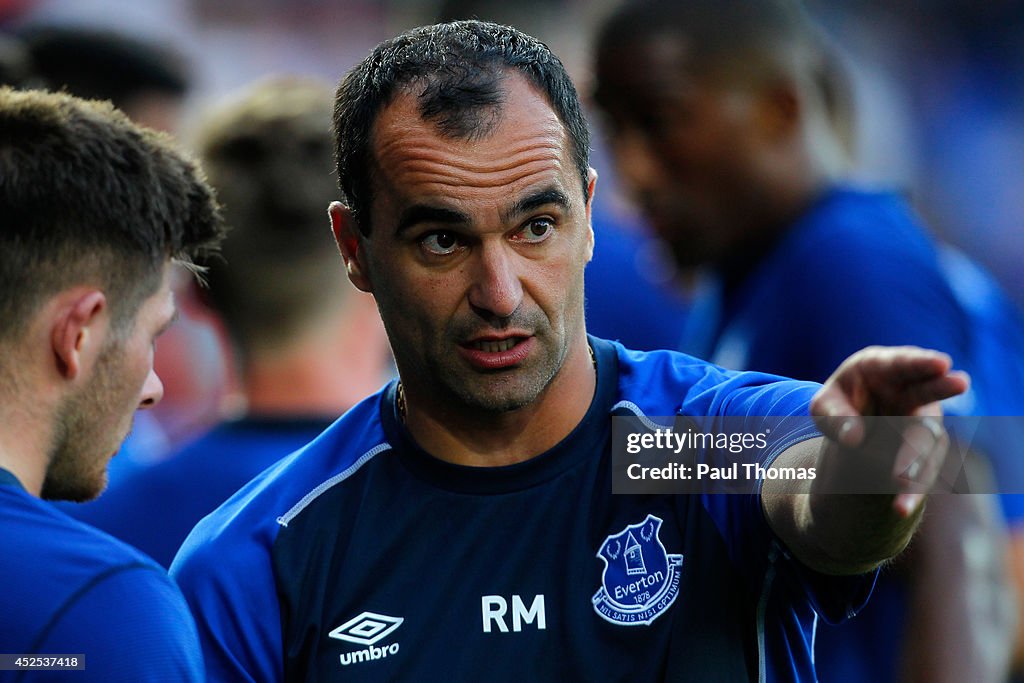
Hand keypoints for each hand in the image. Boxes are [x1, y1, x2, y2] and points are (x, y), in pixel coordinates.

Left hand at [810, 346, 969, 517]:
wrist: (852, 434)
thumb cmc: (838, 407)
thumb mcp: (822, 408)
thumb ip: (833, 417)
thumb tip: (853, 437)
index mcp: (880, 368)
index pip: (902, 362)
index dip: (922, 362)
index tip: (941, 362)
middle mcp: (908, 392)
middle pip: (927, 391)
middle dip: (942, 387)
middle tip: (961, 381)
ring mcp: (920, 421)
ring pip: (926, 439)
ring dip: (917, 458)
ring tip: (903, 479)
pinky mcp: (923, 452)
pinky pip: (921, 471)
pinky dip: (911, 490)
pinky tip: (900, 507)